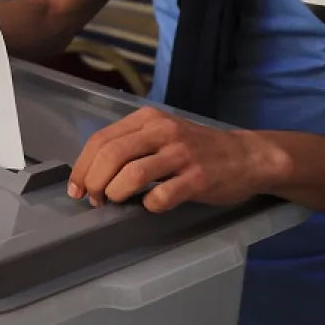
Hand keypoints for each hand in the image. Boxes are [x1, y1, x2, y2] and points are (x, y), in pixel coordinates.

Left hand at [68, 106, 288, 212]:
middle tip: (93, 198)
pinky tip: (150, 205)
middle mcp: (162, 131)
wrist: (248, 156)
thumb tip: (93, 172)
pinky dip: (149, 204)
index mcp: (147, 119)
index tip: (76, 187)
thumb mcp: (162, 134)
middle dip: (94, 181)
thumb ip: (131, 144)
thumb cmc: (197, 148)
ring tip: (115, 201)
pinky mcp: (199, 178)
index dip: (82, 166)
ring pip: (132, 174)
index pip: (101, 139)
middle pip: (111, 155)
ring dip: (115, 192)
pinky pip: (162, 195)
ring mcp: (181, 154)